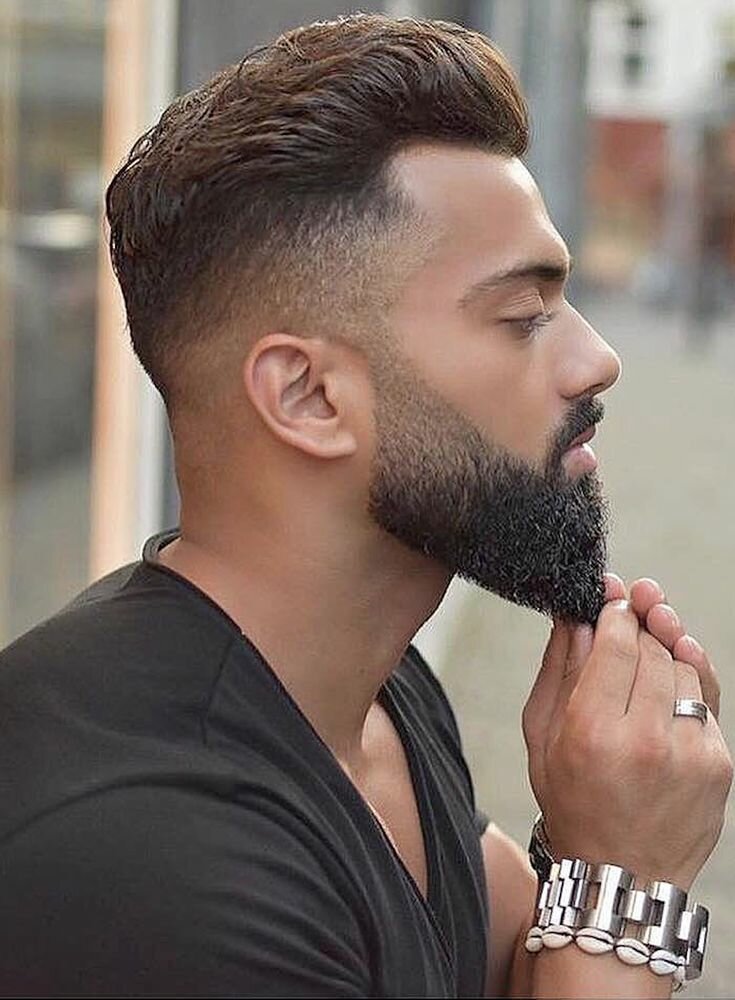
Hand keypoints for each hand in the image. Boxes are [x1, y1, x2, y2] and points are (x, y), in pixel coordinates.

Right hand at [523, 598, 731, 889]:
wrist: (622, 876)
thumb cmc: (573, 804)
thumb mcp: (543, 738)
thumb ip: (560, 670)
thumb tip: (577, 617)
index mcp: (592, 733)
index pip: (616, 645)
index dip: (616, 611)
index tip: (613, 597)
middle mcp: (645, 740)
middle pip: (654, 649)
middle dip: (643, 622)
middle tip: (636, 603)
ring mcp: (690, 753)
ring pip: (684, 668)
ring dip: (667, 648)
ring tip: (653, 637)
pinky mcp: (719, 763)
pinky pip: (706, 699)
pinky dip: (690, 677)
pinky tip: (675, 667)